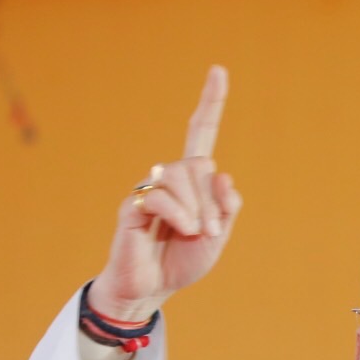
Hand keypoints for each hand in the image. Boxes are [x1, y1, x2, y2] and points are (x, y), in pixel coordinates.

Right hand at [88, 65, 243, 321]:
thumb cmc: (181, 261)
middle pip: (198, 164)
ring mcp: (150, 189)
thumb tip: (224, 176)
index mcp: (193, 182)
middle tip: (211, 232)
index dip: (210, 103)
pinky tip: (181, 230)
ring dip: (197, 208)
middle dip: (211, 200)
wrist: (151, 288)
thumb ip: (226, 208)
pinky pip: (159, 195)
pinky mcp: (132, 204)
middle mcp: (170, 178)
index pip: (200, 133)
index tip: (218, 71)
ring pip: (180, 175)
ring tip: (195, 235)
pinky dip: (178, 213)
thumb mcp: (218, 237)